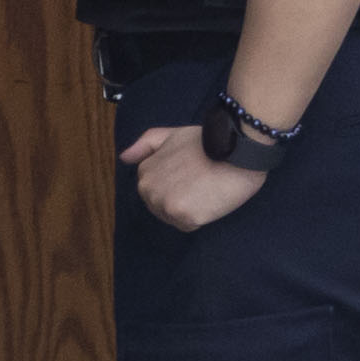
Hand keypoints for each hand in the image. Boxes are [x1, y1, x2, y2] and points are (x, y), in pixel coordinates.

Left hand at [126, 118, 270, 232]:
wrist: (235, 149)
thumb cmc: (207, 141)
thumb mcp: (172, 134)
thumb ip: (146, 144)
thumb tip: (124, 158)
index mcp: (144, 172)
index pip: (156, 191)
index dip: (177, 184)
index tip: (192, 173)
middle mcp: (149, 190)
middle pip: (162, 208)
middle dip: (180, 199)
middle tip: (200, 181)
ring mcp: (165, 204)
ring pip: (174, 218)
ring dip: (190, 209)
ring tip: (205, 189)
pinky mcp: (183, 217)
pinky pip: (188, 226)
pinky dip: (200, 217)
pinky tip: (210, 199)